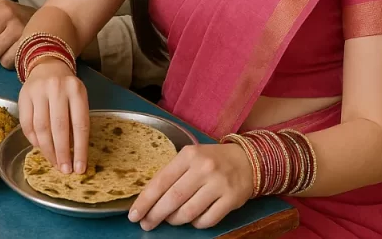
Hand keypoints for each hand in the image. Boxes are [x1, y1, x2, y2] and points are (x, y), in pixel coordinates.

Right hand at [18, 60, 90, 175]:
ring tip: (54, 163)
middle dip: (62, 153)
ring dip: (47, 150)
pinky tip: (40, 148)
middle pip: (59, 128)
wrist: (47, 66)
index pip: (80, 124)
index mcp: (76, 90)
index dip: (80, 149)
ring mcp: (38, 92)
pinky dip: (33, 140)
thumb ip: (77, 121)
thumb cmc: (67, 88)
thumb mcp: (78, 98)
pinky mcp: (23, 96)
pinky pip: (27, 125)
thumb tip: (74, 154)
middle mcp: (57, 89)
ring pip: (41, 128)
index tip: (80, 168)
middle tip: (65, 170)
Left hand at [129, 144, 252, 230]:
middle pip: (173, 198)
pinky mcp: (231, 200)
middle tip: (146, 224)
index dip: (145, 200)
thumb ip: (172, 174)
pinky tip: (193, 219)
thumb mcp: (191, 158)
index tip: (134, 215)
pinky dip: (195, 224)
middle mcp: (204, 168)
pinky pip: (206, 221)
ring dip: (175, 220)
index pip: (161, 181)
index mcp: (189, 155)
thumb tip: (149, 200)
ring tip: (171, 220)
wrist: (247, 160)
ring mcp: (219, 184)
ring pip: (188, 212)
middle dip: (155, 215)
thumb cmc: (211, 160)